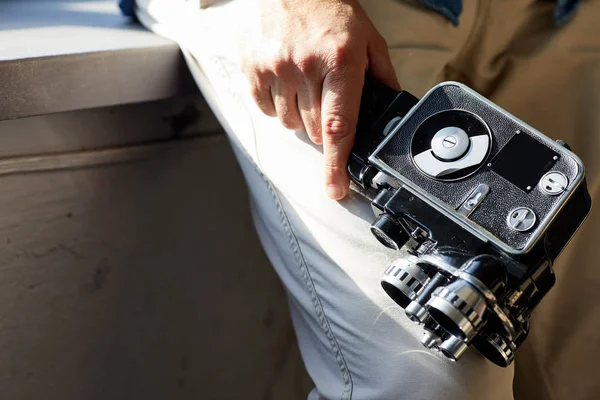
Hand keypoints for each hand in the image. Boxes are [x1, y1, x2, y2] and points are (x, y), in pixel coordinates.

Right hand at [241, 0, 399, 198]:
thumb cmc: (331, 9)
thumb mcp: (368, 37)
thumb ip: (381, 75)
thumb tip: (392, 108)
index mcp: (339, 61)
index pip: (339, 125)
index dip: (337, 164)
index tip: (336, 189)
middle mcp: (305, 67)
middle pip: (316, 129)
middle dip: (325, 125)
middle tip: (327, 95)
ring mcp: (275, 68)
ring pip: (290, 122)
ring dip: (301, 114)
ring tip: (305, 82)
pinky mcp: (252, 68)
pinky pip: (266, 109)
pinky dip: (277, 104)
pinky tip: (286, 80)